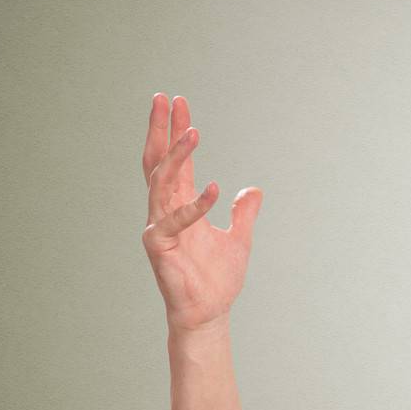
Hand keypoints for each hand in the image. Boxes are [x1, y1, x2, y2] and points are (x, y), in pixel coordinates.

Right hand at [139, 93, 261, 331]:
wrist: (210, 312)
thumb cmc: (217, 278)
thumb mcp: (239, 238)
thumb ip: (244, 213)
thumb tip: (252, 190)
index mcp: (181, 204)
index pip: (176, 160)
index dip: (176, 131)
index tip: (178, 102)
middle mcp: (165, 209)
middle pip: (157, 161)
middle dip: (160, 129)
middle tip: (164, 97)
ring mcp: (159, 226)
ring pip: (162, 181)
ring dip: (178, 155)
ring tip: (193, 130)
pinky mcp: (159, 245)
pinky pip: (174, 219)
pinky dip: (195, 204)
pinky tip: (216, 188)